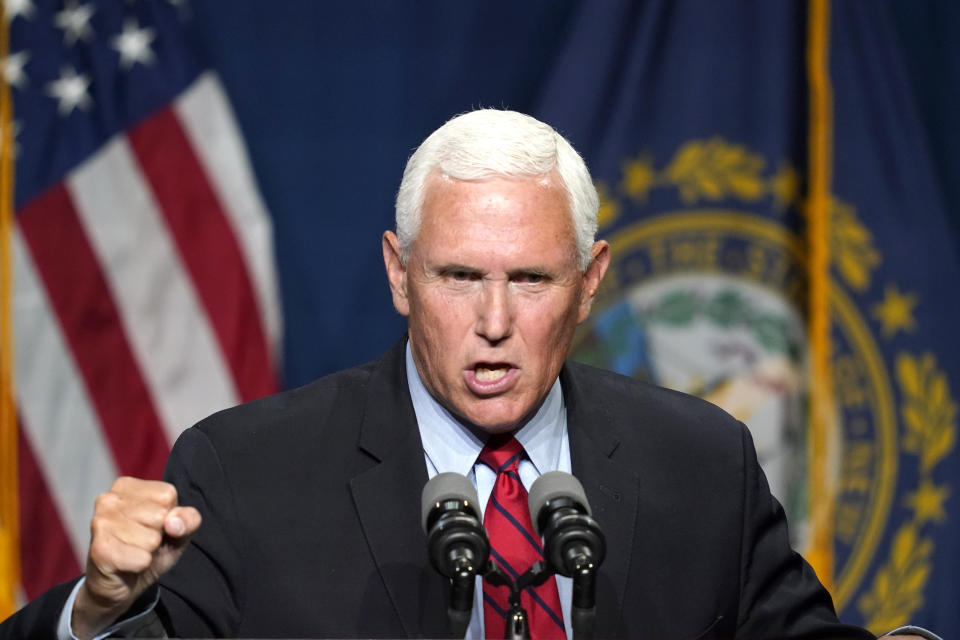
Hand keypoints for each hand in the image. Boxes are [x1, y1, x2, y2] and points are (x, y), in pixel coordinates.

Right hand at [71, 477, 201, 638]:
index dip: (169, 516)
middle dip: (157, 535)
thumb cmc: (148, 550)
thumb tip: (174, 523)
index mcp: (127, 487)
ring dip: (148, 552)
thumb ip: (188, 520)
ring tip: (132, 552)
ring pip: (151, 539)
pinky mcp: (99, 549)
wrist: (119, 585)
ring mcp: (100, 523)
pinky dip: (140, 565)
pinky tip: (125, 564)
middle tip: (140, 542)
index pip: (168, 494)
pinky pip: (141, 559)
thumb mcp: (177, 531)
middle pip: (160, 516)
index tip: (152, 526)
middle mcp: (109, 499)